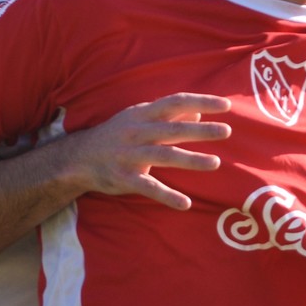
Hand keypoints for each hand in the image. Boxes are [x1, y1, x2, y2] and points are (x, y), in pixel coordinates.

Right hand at [59, 93, 231, 209]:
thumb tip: (199, 113)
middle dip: (201, 130)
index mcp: (143, 115)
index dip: (201, 102)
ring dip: (191, 160)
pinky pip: (149, 187)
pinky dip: (167, 196)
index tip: (225, 105)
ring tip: (215, 163)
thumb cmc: (117, 134)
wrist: (79, 158)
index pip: (175, 102)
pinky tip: (186, 203)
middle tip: (226, 131)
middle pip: (173, 129)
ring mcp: (129, 155)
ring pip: (164, 156)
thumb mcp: (139, 118)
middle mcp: (137, 131)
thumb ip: (169, 116)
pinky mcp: (124, 178)